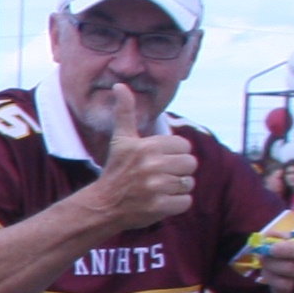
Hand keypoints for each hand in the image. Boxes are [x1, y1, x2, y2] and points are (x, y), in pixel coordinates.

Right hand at [89, 84, 197, 229]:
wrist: (102, 205)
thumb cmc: (116, 169)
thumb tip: (120, 85)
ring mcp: (155, 187)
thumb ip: (125, 112)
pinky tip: (159, 201)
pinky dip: (176, 203)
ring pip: (188, 183)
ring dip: (176, 188)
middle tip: (159, 175)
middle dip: (178, 170)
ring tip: (158, 188)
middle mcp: (152, 166)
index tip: (156, 160)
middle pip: (190, 164)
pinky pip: (185, 202)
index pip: (184, 146)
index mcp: (147, 147)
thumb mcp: (121, 139)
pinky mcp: (159, 207)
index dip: (173, 153)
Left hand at [256, 225, 293, 292]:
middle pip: (291, 268)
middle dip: (270, 261)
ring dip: (269, 274)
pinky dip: (274, 286)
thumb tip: (265, 237)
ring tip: (268, 268)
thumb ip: (286, 237)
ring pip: (283, 284)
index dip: (289, 249)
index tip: (271, 248)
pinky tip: (278, 279)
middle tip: (262, 256)